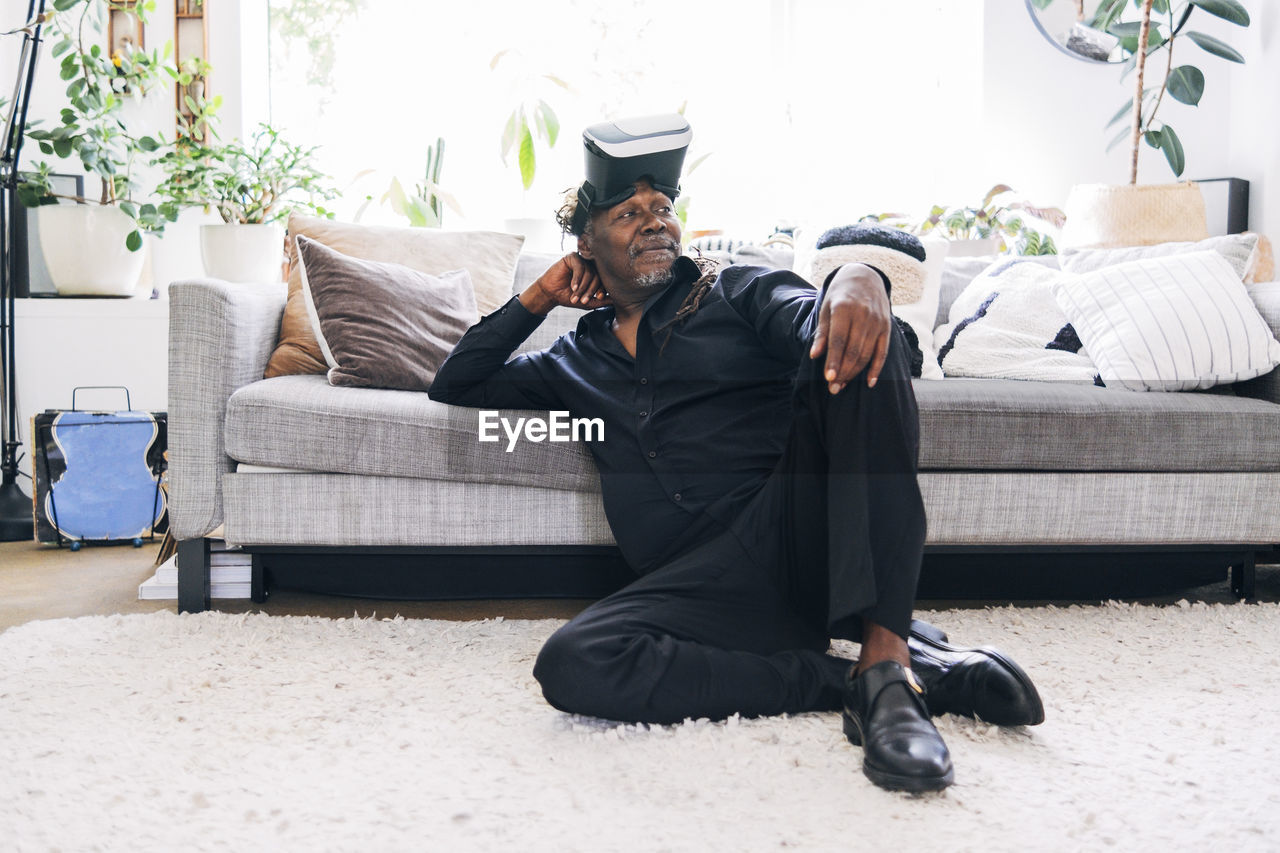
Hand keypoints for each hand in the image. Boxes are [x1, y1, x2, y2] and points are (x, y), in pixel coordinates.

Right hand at [520, 253, 609, 314]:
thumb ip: (601, 301)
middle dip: (590, 290)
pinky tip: (573, 287)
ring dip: (582, 287)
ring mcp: (581, 260)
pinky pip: (579, 267)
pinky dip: (577, 279)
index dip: (603, 289)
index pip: (604, 280)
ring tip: (575, 296)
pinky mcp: (572, 257)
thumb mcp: (587, 302)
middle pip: (597, 276)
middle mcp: (589, 266)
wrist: (550, 294)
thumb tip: (616, 301)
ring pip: (589, 272)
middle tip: (583, 300)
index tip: (599, 298)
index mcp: (595, 274)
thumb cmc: (567, 297)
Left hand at [808, 263, 891, 392]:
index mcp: (844, 309)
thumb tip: (815, 355)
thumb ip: (822, 333)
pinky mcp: (886, 327)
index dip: (834, 360)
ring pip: (867, 354)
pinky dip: (876, 368)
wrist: (864, 277)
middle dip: (843, 372)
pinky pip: (883, 352)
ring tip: (842, 385)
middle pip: (854, 350)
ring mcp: (877, 321)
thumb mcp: (826, 309)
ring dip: (855, 373)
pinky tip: (869, 382)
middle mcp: (863, 315)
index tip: (828, 378)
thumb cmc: (840, 296)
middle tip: (833, 389)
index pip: (839, 340)